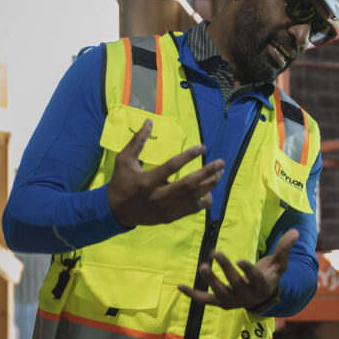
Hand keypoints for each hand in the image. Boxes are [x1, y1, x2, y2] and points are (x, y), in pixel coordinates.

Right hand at [107, 119, 224, 227]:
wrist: (117, 212)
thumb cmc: (121, 182)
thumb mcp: (124, 160)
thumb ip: (137, 141)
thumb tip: (149, 121)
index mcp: (147, 182)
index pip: (171, 167)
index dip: (188, 156)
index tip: (202, 147)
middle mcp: (158, 197)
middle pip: (188, 184)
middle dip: (207, 173)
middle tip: (221, 162)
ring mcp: (166, 209)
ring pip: (194, 197)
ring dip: (210, 184)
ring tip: (219, 173)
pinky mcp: (171, 217)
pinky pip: (193, 209)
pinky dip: (204, 199)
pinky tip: (209, 189)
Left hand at [178, 229, 299, 309]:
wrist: (262, 297)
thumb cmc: (271, 275)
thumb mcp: (280, 262)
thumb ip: (284, 248)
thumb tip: (295, 231)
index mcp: (262, 286)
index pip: (255, 278)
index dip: (248, 270)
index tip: (240, 260)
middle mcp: (247, 296)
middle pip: (235, 283)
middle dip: (225, 269)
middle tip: (216, 253)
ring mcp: (232, 301)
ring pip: (220, 292)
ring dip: (210, 280)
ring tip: (202, 266)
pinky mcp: (221, 303)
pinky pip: (206, 300)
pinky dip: (193, 295)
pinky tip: (181, 286)